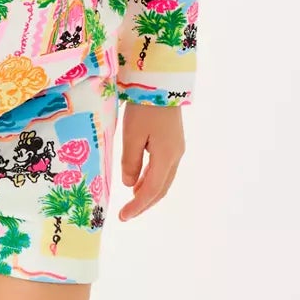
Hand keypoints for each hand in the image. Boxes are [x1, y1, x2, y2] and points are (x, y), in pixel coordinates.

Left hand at [117, 102, 184, 220]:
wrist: (162, 83)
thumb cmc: (144, 108)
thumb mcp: (132, 135)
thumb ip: (130, 162)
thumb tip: (130, 184)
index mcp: (166, 157)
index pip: (151, 190)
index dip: (137, 206)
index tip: (123, 216)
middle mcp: (175, 156)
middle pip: (161, 188)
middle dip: (144, 203)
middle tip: (126, 214)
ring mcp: (177, 149)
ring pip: (164, 180)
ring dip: (148, 192)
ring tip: (131, 201)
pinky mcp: (173, 141)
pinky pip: (164, 169)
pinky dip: (152, 180)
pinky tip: (140, 181)